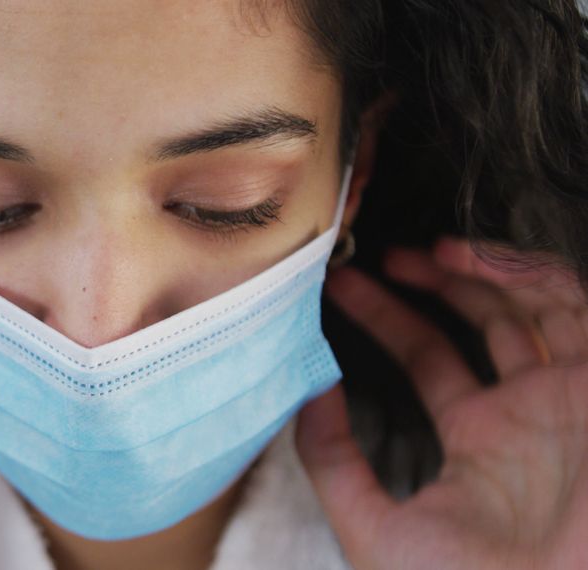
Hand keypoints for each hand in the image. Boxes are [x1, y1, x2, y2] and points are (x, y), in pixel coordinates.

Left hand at [297, 237, 587, 568]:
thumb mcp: (375, 523)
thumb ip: (333, 460)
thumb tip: (307, 391)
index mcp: (479, 439)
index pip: (429, 358)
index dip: (386, 317)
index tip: (340, 287)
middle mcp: (527, 410)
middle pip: (478, 322)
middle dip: (427, 283)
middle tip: (374, 259)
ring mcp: (568, 395)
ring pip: (530, 306)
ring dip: (477, 270)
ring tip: (420, 253)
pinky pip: (572, 308)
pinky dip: (528, 274)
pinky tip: (472, 259)